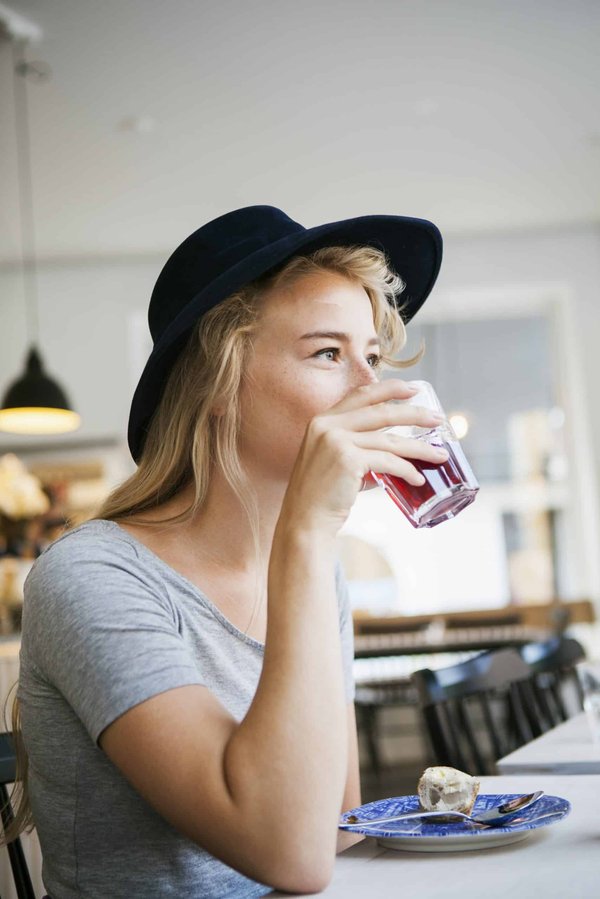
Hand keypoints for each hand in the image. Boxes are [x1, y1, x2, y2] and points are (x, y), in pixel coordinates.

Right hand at [279, 379, 448, 535]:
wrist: (303, 519)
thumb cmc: (320, 495)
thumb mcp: (334, 461)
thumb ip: (358, 451)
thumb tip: (394, 456)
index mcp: (323, 420)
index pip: (360, 395)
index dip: (389, 389)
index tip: (413, 389)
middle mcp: (327, 425)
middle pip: (381, 412)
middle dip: (415, 414)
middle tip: (438, 420)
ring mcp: (336, 441)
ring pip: (389, 440)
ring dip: (419, 448)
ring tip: (439, 455)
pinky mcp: (347, 460)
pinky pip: (387, 462)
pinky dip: (407, 471)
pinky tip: (417, 479)